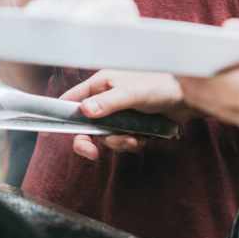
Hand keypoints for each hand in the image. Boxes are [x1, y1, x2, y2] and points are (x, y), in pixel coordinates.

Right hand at [60, 70, 189, 160]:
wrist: (189, 97)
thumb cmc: (161, 85)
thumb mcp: (132, 93)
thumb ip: (108, 103)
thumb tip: (85, 112)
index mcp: (101, 83)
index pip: (72, 100)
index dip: (60, 116)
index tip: (49, 133)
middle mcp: (107, 98)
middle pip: (86, 124)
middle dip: (90, 140)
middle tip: (92, 153)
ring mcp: (119, 112)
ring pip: (106, 136)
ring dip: (119, 142)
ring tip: (136, 137)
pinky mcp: (133, 125)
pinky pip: (122, 141)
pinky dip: (132, 143)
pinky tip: (145, 137)